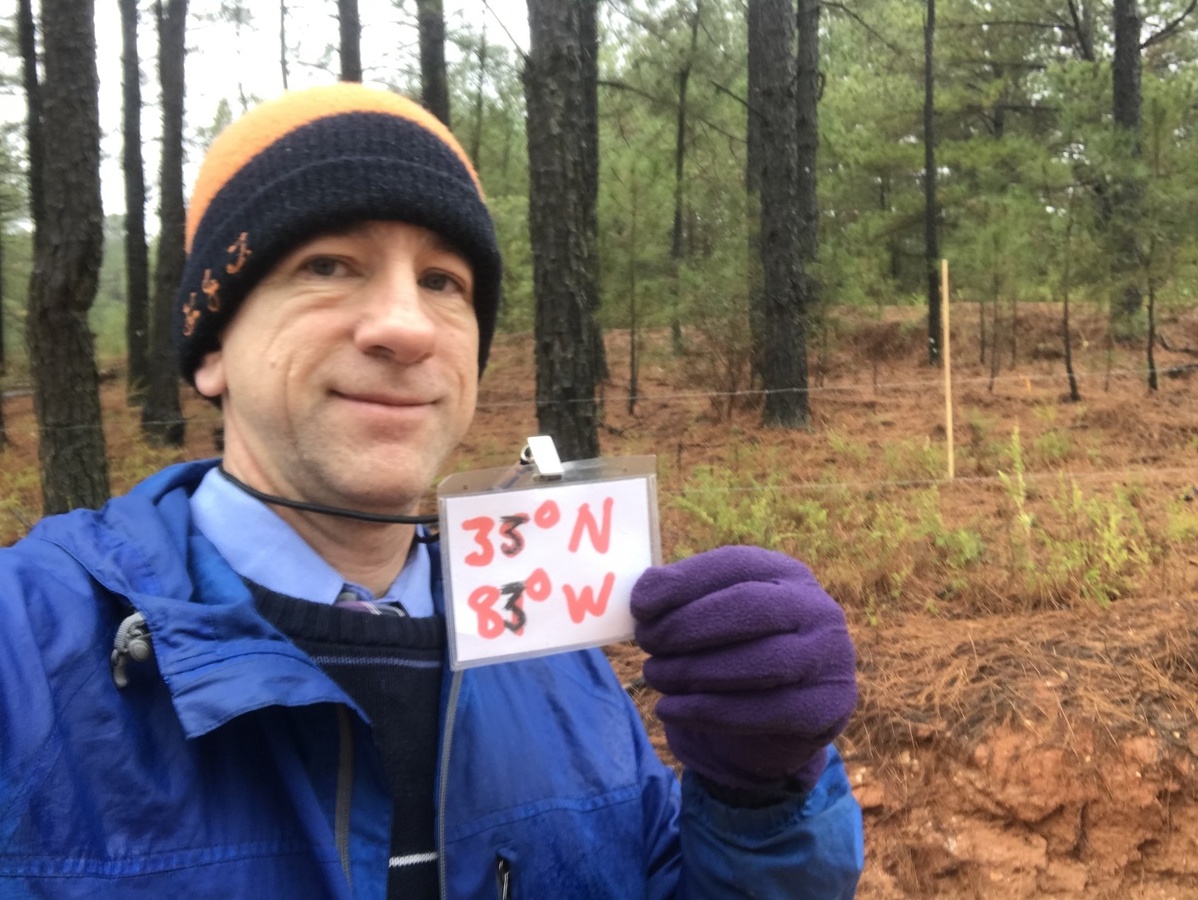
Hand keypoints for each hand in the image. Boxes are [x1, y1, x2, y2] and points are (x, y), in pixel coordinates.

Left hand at [631, 546, 856, 793]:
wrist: (784, 722)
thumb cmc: (739, 654)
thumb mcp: (719, 617)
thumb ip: (686, 599)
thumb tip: (644, 593)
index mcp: (787, 574)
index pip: (735, 565)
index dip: (684, 582)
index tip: (639, 605)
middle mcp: (817, 609)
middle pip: (748, 608)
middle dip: (686, 626)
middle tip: (646, 641)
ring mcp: (829, 659)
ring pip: (756, 662)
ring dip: (692, 670)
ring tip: (655, 674)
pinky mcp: (825, 708)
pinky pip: (759, 711)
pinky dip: (705, 712)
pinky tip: (669, 709)